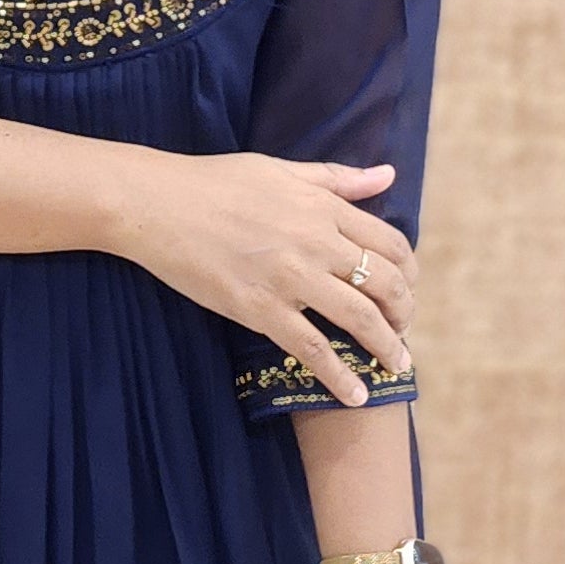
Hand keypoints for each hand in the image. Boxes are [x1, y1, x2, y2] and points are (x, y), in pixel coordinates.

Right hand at [102, 151, 414, 405]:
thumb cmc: (215, 182)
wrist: (157, 205)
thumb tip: (388, 174)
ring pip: (360, 318)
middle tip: (402, 331)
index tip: (406, 290)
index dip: (408, 272)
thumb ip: (337, 178)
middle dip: (404, 312)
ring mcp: (291, 277)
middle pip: (386, 282)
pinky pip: (312, 348)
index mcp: (323, 207)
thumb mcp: (281, 169)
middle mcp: (317, 242)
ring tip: (396, 365)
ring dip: (387, 346)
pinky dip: (339, 375)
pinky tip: (355, 394)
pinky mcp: (261, 309)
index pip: (390, 243)